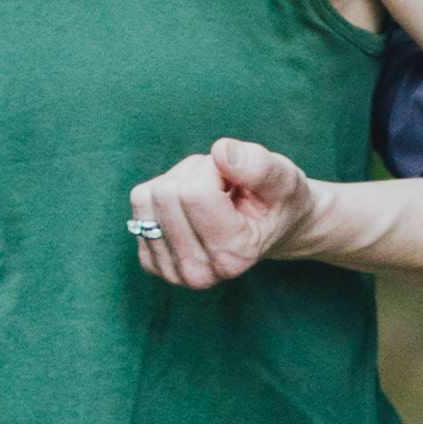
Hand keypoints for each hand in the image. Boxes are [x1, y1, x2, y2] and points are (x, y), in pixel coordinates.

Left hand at [127, 135, 318, 290]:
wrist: (272, 227)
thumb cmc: (278, 201)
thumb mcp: (282, 178)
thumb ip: (257, 166)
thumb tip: (220, 151)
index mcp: (233, 255)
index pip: (194, 194)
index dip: (215, 170)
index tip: (236, 181)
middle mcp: (199, 272)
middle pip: (167, 194)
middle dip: (195, 174)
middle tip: (223, 187)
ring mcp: (171, 271)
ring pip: (148, 196)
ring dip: (178, 181)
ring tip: (209, 195)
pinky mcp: (151, 261)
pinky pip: (140, 203)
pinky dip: (161, 194)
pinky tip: (190, 208)